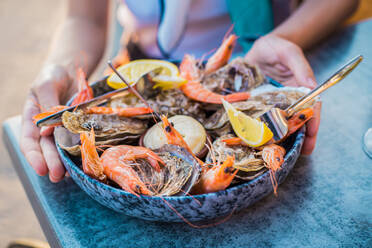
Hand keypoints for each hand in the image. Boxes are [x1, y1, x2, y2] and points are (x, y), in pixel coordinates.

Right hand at [21, 64, 75, 181]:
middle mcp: (45, 128)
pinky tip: (83, 162)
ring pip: (62, 150)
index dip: (33, 157)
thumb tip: (48, 127)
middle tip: (58, 176)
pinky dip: (79, 152)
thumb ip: (48, 102)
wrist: (71, 71)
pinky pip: (78, 142)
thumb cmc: (53, 76)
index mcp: (31, 119)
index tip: (40, 169)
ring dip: (65, 163)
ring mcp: (62, 130)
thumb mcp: (47, 84)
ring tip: (70, 175)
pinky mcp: (77, 129)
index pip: (29, 142)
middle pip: (47, 150)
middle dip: (51, 164)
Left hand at [245, 34, 320, 154]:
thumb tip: (312, 86)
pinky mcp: (259, 105)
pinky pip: (263, 119)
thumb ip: (299, 66)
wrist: (257, 48)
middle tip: (304, 152)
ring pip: (282, 123)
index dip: (314, 120)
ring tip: (285, 152)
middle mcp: (288, 98)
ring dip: (286, 138)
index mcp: (300, 87)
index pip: (311, 106)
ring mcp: (274, 103)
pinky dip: (266, 131)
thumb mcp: (288, 52)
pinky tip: (264, 142)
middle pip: (299, 119)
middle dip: (303, 136)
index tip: (313, 134)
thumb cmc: (275, 47)